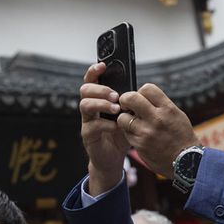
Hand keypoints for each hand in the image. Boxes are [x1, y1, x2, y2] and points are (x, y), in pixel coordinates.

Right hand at [79, 63, 131, 195]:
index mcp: (99, 100)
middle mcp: (90, 108)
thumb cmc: (122, 134)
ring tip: (116, 109)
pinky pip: (92, 125)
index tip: (103, 66)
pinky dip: (106, 124)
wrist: (114, 158)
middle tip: (115, 95)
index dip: (94, 71)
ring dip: (101, 104)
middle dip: (100, 89)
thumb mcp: (128, 116)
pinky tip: (117, 127)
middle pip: (85, 90)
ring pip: (85, 105)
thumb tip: (139, 90)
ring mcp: (86, 121)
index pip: (92, 81)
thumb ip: (129, 104)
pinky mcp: (88, 135)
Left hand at [118, 84, 198, 178]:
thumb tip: (143, 97)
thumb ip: (160, 105)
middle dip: (125, 100)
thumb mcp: (177, 115)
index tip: (141, 98)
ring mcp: (146, 132)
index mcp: (168, 109)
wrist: (186, 161)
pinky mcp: (139, 144)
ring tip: (132, 122)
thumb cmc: (182, 137)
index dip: (141, 92)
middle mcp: (156, 118)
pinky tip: (136, 134)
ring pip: (122, 117)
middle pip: (130, 98)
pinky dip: (128, 132)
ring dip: (125, 118)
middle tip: (127, 105)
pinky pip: (125, 133)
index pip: (147, 88)